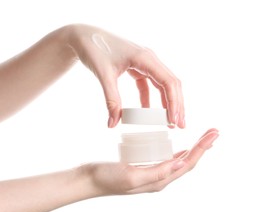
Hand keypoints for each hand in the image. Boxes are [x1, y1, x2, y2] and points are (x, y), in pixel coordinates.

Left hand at [68, 24, 184, 127]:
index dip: (174, 102)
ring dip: (167, 102)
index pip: (168, 82)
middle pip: (171, 84)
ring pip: (162, 84)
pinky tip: (148, 112)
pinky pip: (148, 85)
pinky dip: (149, 99)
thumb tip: (113, 124)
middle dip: (176, 105)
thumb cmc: (94, 48)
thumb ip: (111, 100)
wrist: (83, 36)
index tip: (174, 120)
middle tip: (179, 125)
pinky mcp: (137, 67)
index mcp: (145, 58)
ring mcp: (144, 62)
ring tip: (169, 121)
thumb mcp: (104, 75)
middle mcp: (149, 59)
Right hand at [80, 129, 217, 195]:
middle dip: (202, 147)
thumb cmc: (106, 179)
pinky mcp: (144, 168)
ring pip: (179, 161)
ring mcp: (152, 174)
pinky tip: (179, 147)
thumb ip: (157, 172)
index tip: (213, 134)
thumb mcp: (131, 176)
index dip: (201, 149)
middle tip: (214, 132)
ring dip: (193, 149)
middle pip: (187, 162)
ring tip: (203, 138)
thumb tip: (182, 163)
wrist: (88, 180)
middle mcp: (159, 179)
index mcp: (159, 181)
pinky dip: (177, 151)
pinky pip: (166, 160)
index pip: (187, 164)